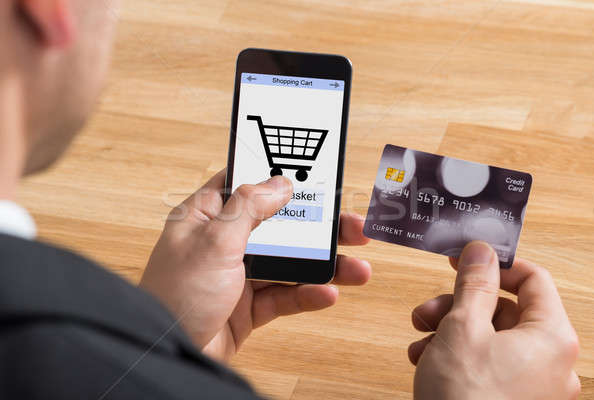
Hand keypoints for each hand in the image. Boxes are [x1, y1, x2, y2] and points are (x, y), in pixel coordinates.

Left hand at [140, 169, 370, 360]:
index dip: (279, 178)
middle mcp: (224, 243)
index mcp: (207, 217)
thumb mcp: (213, 241)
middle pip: (281, 226)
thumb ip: (248, 209)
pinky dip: (308, 295)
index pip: (246, 186)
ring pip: (290, 263)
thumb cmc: (175, 295)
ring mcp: (238, 276)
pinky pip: (285, 296)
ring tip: (359, 269)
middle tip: (354, 227)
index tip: (313, 175)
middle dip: (319, 228)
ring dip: (324, 266)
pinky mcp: (249, 307)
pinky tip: (328, 294)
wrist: (170, 355)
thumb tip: (280, 183)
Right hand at [409, 241, 579, 399]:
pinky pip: (489, 364)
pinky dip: (458, 355)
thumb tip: (481, 251)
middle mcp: (551, 363)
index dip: (495, 266)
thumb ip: (473, 284)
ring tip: (421, 338)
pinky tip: (427, 359)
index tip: (464, 261)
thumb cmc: (465, 399)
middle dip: (459, 306)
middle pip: (505, 311)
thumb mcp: (462, 327)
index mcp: (551, 338)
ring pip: (491, 338)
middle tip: (429, 309)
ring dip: (450, 330)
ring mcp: (534, 386)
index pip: (534, 280)